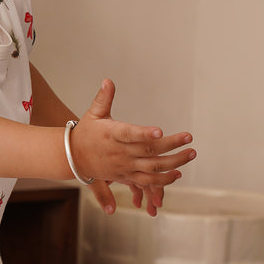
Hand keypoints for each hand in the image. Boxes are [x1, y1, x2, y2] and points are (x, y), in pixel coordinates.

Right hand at [72, 79, 194, 216]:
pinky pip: (147, 182)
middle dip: (171, 146)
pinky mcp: (126, 176)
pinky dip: (163, 180)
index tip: (160, 131)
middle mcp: (120, 152)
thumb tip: (108, 81)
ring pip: (152, 168)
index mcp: (112, 135)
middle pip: (148, 151)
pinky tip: (178, 173)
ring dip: (173, 163)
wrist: (73, 157)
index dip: (145, 134)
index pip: (130, 134)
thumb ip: (103, 98)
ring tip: (190, 154)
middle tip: (189, 139)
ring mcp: (124, 166)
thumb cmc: (86, 132)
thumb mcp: (93, 114)